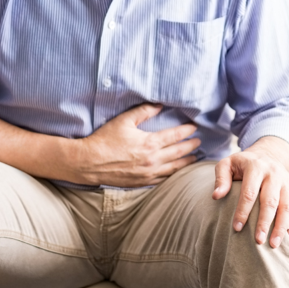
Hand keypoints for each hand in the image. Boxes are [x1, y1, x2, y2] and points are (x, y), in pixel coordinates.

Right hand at [67, 104, 200, 186]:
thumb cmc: (105, 140)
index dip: (187, 131)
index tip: (194, 127)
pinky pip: (164, 180)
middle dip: (191, 146)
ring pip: (175, 169)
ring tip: (195, 158)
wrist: (89, 163)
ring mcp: (148, 173)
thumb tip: (160, 105)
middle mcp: (152, 160)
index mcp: (149, 143)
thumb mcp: (124, 120)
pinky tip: (178, 172)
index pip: (175, 136)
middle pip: (179, 153)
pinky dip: (174, 175)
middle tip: (199, 142)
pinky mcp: (142, 182)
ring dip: (187, 163)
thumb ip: (143, 111)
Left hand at [212, 137, 288, 247]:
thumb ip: (221, 178)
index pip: (249, 192)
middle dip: (264, 222)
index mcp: (256, 167)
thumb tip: (216, 196)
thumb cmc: (242, 164)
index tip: (236, 228)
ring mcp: (286, 182)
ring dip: (281, 227)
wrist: (267, 154)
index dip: (243, 211)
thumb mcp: (228, 164)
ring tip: (274, 245)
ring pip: (287, 207)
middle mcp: (274, 174)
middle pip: (270, 201)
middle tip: (258, 241)